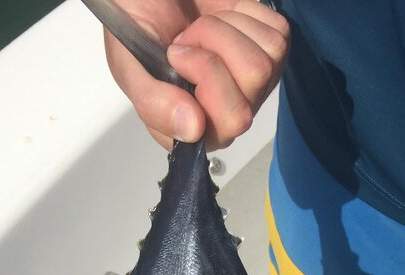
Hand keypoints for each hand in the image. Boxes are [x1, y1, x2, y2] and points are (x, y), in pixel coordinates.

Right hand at [105, 0, 289, 147]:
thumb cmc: (138, 25)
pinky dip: (244, 14)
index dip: (206, 76)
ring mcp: (256, 84)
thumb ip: (152, 103)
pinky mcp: (272, 50)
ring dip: (224, 28)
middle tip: (187, 37)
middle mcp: (231, 113)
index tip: (175, 54)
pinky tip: (222, 19)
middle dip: (215, 45)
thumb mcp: (127, 65)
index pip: (232, 120)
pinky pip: (277, 34)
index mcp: (198, 128)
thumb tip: (193, 130)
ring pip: (266, 60)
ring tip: (200, 27)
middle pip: (254, 82)